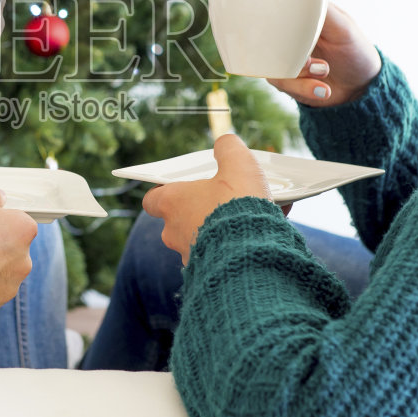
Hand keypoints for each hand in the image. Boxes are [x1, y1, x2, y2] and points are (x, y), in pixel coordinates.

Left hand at [142, 134, 271, 264]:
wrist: (252, 255)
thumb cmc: (238, 207)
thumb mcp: (238, 166)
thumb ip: (230, 149)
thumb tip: (226, 142)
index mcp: (172, 204)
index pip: (153, 198)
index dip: (165, 190)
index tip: (182, 186)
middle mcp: (174, 233)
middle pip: (180, 218)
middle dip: (201, 210)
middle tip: (225, 200)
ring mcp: (191, 257)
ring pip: (203, 239)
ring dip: (221, 229)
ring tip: (252, 217)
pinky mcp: (211, 275)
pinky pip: (222, 256)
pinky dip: (237, 245)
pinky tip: (264, 234)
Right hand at [266, 0, 380, 106]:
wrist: (361, 87)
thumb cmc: (357, 51)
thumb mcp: (344, 27)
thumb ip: (323, 11)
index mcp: (301, 17)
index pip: (275, 11)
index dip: (272, 19)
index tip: (286, 31)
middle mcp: (289, 36)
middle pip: (268, 39)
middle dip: (292, 52)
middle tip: (317, 60)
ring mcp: (285, 58)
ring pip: (273, 64)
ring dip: (300, 73)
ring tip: (324, 72)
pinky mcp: (287, 79)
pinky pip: (282, 83)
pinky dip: (304, 88)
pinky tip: (323, 90)